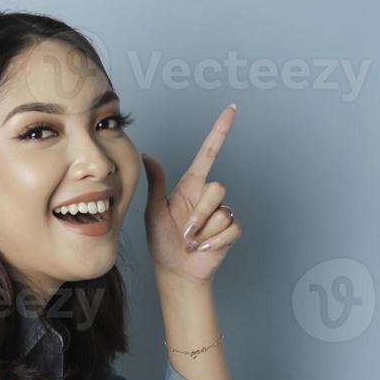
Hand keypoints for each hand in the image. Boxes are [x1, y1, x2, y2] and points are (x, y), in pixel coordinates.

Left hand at [143, 104, 241, 284]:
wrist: (175, 270)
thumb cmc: (161, 241)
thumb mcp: (153, 211)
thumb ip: (156, 183)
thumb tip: (148, 156)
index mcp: (190, 186)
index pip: (209, 153)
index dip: (220, 131)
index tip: (231, 109)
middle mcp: (207, 197)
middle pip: (217, 188)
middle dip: (200, 213)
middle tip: (185, 231)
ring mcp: (220, 213)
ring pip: (223, 211)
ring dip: (204, 230)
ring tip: (191, 241)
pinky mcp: (230, 230)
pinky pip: (231, 228)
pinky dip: (215, 241)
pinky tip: (204, 247)